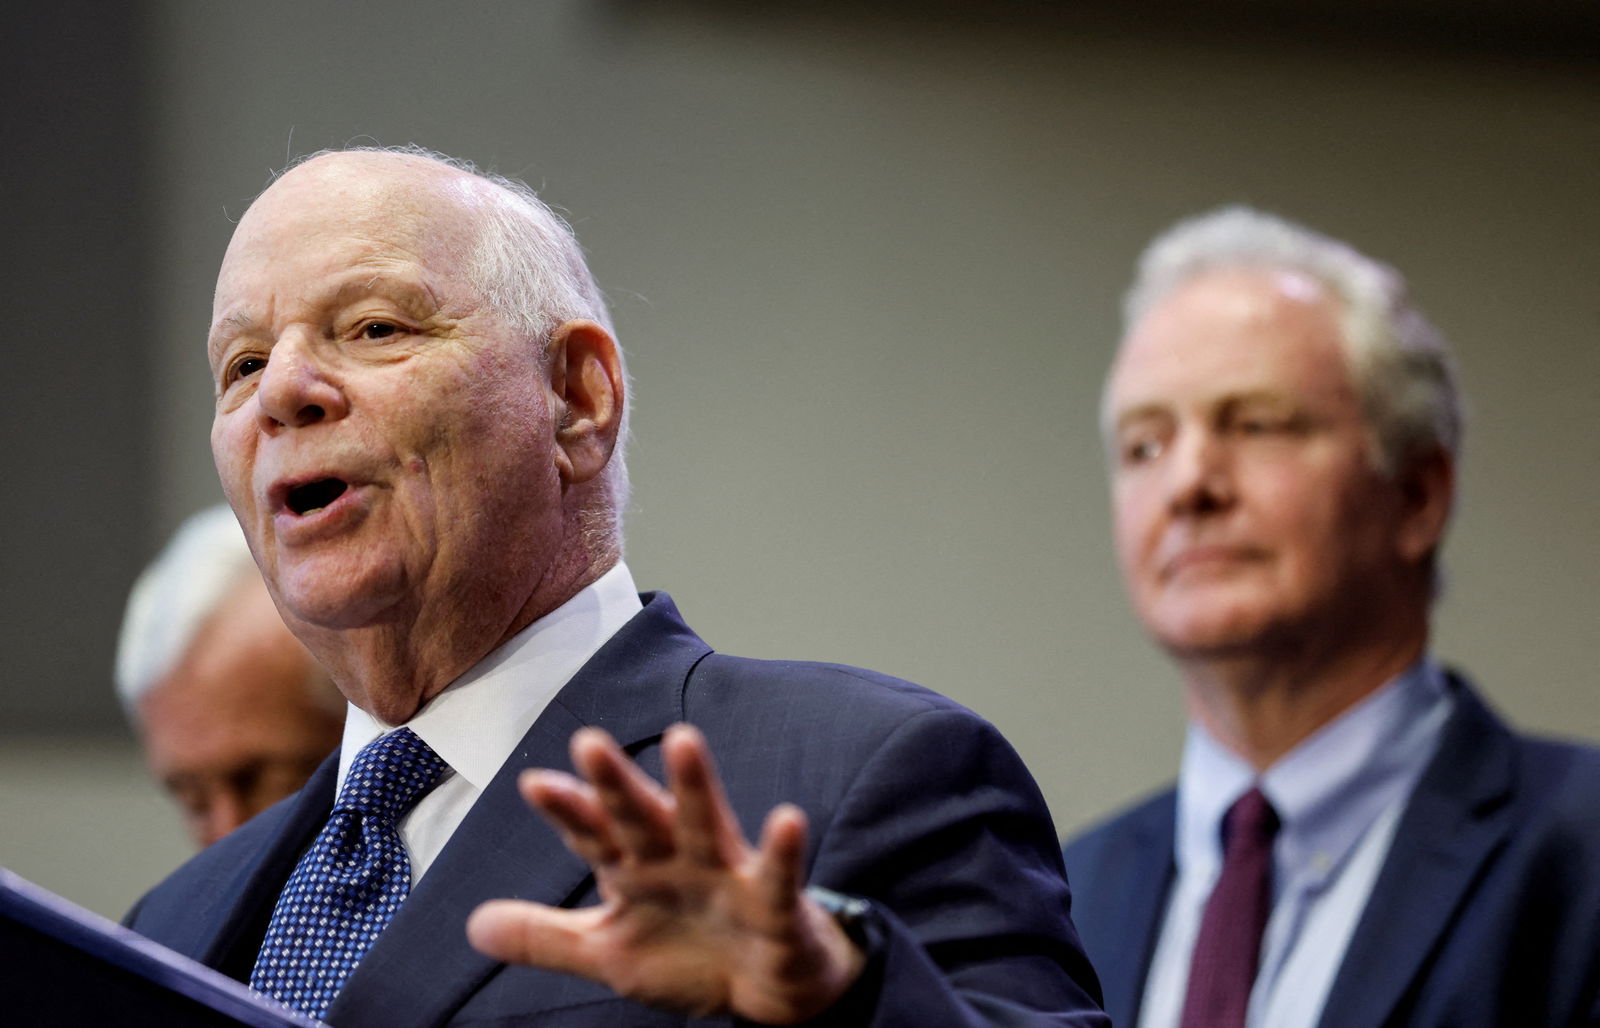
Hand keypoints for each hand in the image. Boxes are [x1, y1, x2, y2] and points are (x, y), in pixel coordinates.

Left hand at [466, 723, 866, 1023]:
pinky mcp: (775, 903)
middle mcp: (679, 860)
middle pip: (643, 817)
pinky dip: (782, 851)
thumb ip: (546, 937)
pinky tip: (787, 819)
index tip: (535, 784)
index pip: (594, 834)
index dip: (568, 811)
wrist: (771, 990)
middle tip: (587, 742)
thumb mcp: (610, 953)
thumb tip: (473, 924)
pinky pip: (777, 876)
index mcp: (637, 869)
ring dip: (695, 786)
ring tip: (683, 739)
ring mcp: (728, 876)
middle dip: (616, 785)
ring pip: (708, 824)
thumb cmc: (693, 955)